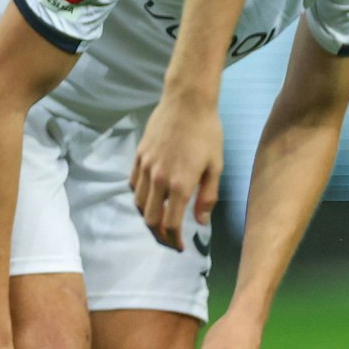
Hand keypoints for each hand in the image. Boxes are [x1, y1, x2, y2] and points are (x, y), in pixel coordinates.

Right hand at [131, 91, 224, 250]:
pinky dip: (139, 196)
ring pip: (138, 202)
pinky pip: (132, 183)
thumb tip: (200, 221)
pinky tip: (150, 196)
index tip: (179, 247)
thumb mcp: (216, 167)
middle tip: (168, 238)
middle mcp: (158, 178)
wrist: (187, 102)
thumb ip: (207, 197)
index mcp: (180, 184)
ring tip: (159, 219)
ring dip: (147, 216)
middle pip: (150, 218)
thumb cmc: (208, 133)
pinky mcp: (138, 155)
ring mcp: (145, 166)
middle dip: (158, 234)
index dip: (174, 240)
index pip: (171, 223)